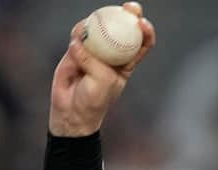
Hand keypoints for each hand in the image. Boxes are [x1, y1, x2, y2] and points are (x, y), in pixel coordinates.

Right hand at [48, 2, 155, 136]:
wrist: (72, 110)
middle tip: (130, 7)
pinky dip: (79, 31)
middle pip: (122, 30)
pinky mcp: (76, 50)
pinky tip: (79, 33)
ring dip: (101, 19)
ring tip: (99, 17)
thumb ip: (94, 60)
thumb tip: (79, 42)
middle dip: (127, 15)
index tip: (143, 23)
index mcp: (126, 63)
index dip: (145, 32)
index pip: (141, 44)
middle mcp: (112, 55)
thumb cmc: (94, 100)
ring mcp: (94, 51)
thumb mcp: (102, 81)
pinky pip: (78, 35)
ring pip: (99, 29)